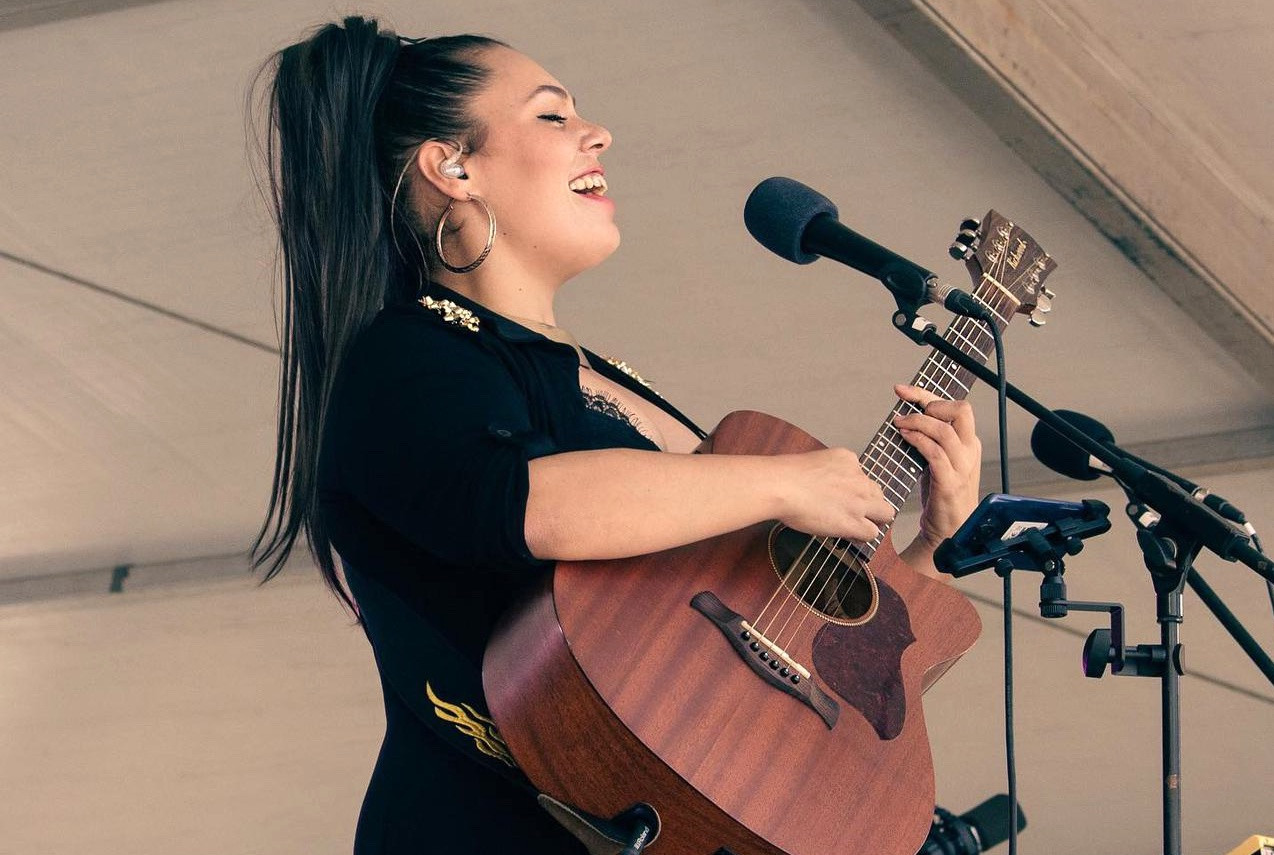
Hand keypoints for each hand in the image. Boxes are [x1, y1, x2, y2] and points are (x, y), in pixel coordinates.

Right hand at [773, 448, 895, 541]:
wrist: (782, 486)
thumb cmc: (784, 476)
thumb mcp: (812, 462)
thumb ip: (825, 472)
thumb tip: (822, 487)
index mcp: (847, 459)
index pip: (862, 477)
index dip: (855, 491)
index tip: (844, 498)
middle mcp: (858, 478)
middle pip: (878, 494)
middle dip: (870, 504)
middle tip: (855, 513)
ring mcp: (859, 501)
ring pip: (885, 513)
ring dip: (872, 520)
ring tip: (857, 527)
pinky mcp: (854, 521)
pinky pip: (872, 533)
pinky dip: (863, 536)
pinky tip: (852, 536)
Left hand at [892, 384, 980, 551]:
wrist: (949, 530)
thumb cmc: (941, 493)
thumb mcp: (938, 459)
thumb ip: (930, 439)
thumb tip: (905, 416)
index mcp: (969, 442)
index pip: (955, 407)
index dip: (927, 394)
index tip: (902, 390)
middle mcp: (970, 450)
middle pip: (961, 410)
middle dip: (930, 402)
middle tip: (906, 410)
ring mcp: (963, 466)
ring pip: (945, 430)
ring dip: (917, 422)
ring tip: (899, 424)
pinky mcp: (951, 482)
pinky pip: (935, 453)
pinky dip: (918, 441)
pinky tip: (904, 438)